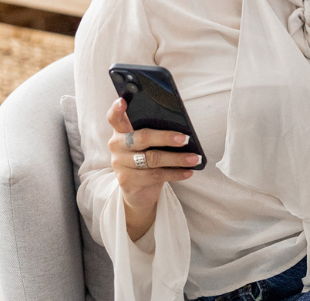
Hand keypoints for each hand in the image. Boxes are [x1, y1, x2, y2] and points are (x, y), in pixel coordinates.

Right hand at [106, 98, 199, 239]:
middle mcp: (117, 145)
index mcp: (121, 131)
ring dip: (177, 159)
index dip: (117, 110)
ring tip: (194, 158)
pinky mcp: (127, 180)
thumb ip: (154, 133)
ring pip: (152, 159)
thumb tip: (182, 130)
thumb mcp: (147, 145)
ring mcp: (120, 164)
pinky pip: (155, 175)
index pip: (114, 118)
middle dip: (166, 137)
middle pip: (142, 138)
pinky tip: (188, 172)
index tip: (122, 101)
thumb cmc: (146, 160)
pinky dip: (175, 173)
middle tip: (185, 139)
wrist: (139, 190)